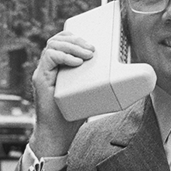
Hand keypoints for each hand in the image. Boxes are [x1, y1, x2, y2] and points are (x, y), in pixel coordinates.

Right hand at [29, 31, 93, 156]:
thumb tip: (130, 80)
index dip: (75, 37)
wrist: (57, 134)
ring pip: (52, 45)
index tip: (92, 44)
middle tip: (92, 49)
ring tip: (88, 55)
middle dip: (76, 40)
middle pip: (57, 40)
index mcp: (59, 67)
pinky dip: (64, 56)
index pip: (62, 41)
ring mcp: (43, 72)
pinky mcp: (40, 79)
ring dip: (72, 46)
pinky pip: (48, 58)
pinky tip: (77, 63)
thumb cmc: (73, 116)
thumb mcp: (90, 95)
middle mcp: (49, 67)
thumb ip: (99, 84)